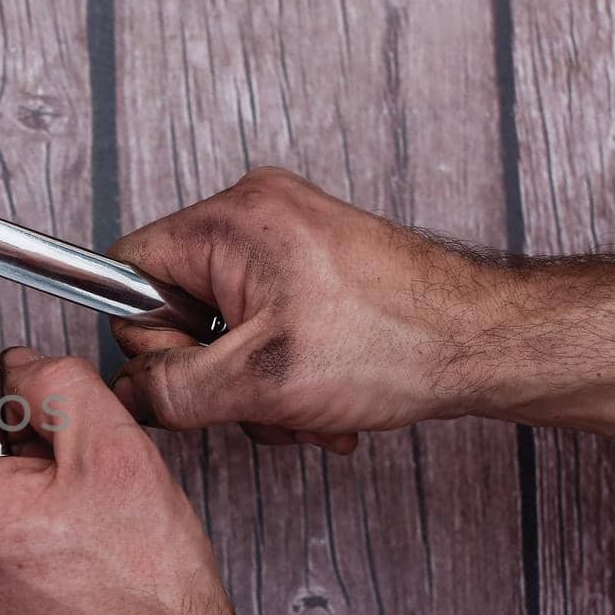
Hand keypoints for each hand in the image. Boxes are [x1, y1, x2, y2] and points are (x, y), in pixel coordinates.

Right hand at [107, 167, 520, 451]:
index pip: (127, 272)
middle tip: (261, 394)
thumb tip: (129, 395)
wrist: (486, 342)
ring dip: (251, 381)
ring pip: (219, 323)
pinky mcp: (307, 261)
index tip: (200, 370)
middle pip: (176, 305)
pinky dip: (280, 367)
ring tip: (303, 402)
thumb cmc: (398, 342)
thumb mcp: (261, 382)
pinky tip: (319, 394)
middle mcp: (252, 212)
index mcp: (229, 221)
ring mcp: (283, 234)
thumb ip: (173, 390)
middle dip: (215, 370)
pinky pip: (257, 319)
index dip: (151, 338)